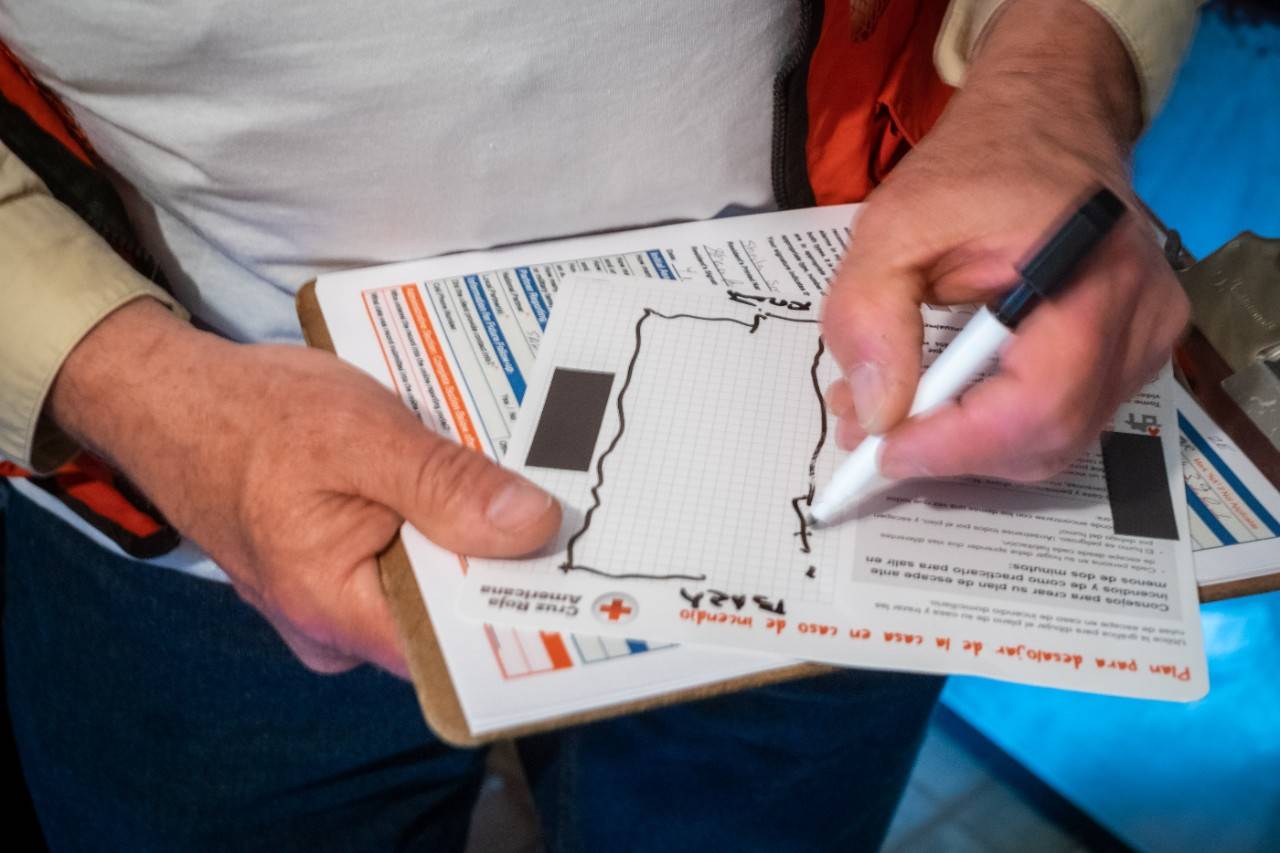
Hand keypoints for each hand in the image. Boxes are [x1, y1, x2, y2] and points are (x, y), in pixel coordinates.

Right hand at [50, 299, 560, 675]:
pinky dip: (444, 525)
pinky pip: (411, 560)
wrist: (172, 399)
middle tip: (579, 513)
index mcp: (337, 610)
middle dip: (509, 564)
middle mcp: (338, 628)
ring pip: (434, 584)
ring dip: (479, 538)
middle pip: (452, 614)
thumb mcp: (361, 436)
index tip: (586, 577)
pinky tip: (479, 484)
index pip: (456, 645)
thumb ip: (445, 486)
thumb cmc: (255, 415)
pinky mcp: (340, 570)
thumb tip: (535, 529)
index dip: (524, 612)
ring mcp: (336, 602)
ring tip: (536, 489)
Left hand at [821, 0, 1187, 481]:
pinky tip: (944, 400)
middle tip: (871, 431)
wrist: (1046, 120)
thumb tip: (877, 410)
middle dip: (951, 451)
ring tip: (896, 410)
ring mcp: (1146, 340)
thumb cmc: (975, 166)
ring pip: (1054, 443)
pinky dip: (995, 429)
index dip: (954, 445)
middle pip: (1048, 439)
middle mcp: (1139, 318)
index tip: (880, 449)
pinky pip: (1062, 421)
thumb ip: (869, 313)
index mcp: (1090, 275)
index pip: (1037, 404)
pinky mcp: (1133, 353)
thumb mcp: (892, 225)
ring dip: (968, 447)